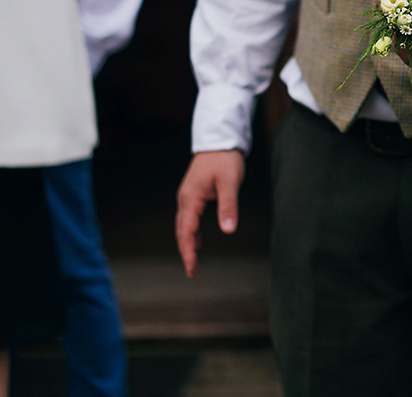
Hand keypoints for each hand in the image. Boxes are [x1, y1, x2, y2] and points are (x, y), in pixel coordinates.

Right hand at [175, 150, 244, 277]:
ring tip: (192, 261)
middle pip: (181, 230)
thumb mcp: (230, 183)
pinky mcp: (194, 194)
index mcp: (191, 197)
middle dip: (186, 251)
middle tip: (191, 271)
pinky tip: (197, 240)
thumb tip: (228, 230)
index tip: (192, 268)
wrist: (219, 140)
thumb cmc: (224, 159)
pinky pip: (189, 217)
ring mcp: (188, 196)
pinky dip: (191, 231)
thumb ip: (228, 207)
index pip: (187, 230)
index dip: (188, 251)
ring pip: (184, 224)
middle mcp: (185, 198)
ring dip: (187, 242)